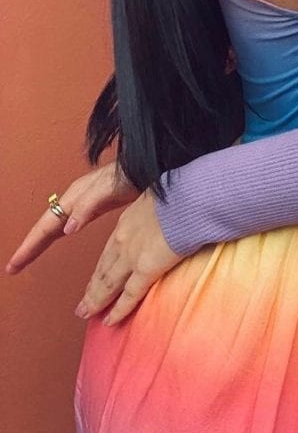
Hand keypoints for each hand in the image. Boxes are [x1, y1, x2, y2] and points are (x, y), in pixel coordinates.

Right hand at [6, 162, 138, 273]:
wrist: (148, 165)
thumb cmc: (130, 174)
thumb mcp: (108, 189)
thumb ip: (88, 206)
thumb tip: (67, 229)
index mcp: (74, 197)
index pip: (46, 226)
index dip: (30, 245)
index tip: (15, 263)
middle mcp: (74, 199)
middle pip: (46, 226)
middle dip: (29, 246)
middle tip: (13, 267)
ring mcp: (83, 202)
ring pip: (55, 224)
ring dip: (41, 240)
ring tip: (27, 257)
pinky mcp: (94, 205)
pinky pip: (68, 221)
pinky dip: (58, 233)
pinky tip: (60, 236)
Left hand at [75, 191, 183, 325]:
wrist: (190, 198)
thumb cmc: (183, 194)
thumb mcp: (160, 198)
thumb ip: (157, 212)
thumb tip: (166, 217)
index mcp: (127, 221)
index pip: (109, 250)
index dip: (101, 268)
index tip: (94, 280)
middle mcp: (123, 240)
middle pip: (103, 270)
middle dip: (92, 289)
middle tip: (82, 305)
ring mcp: (132, 256)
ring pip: (108, 284)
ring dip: (96, 301)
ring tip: (86, 314)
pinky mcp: (146, 269)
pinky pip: (130, 294)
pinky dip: (118, 310)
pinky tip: (110, 321)